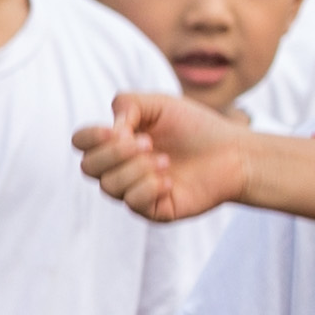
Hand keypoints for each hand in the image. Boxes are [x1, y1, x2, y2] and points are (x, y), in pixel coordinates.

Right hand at [68, 84, 255, 223]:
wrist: (232, 153)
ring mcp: (133, 190)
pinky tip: (170, 180)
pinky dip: (149, 187)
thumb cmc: (195, 127)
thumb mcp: (159, 103)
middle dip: (115, 153)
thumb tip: (112, 131)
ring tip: (165, 160)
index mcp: (117, 141)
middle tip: (148, 143)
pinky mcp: (151, 210)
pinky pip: (132, 203)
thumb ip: (128, 105)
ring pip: (108, 186)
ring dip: (136, 169)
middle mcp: (120, 168)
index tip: (117, 130)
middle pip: (88, 167)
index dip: (91, 138)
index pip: (81, 142)